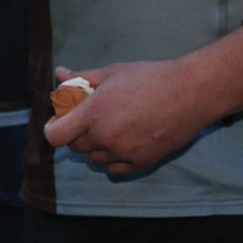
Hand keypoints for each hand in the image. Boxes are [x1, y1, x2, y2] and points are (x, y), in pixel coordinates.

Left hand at [42, 60, 213, 174]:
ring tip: (110, 125)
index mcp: (94, 113)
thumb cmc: (149, 78)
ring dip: (94, 145)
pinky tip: (122, 141)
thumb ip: (81, 79)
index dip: (52, 128)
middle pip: (74, 146)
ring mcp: (124, 153)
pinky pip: (113, 170)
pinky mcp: (141, 162)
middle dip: (75, 132)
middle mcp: (106, 137)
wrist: (190, 93)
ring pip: (94, 158)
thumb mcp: (111, 73)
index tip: (58, 121)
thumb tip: (60, 74)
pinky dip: (112, 159)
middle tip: (88, 116)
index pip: (55, 136)